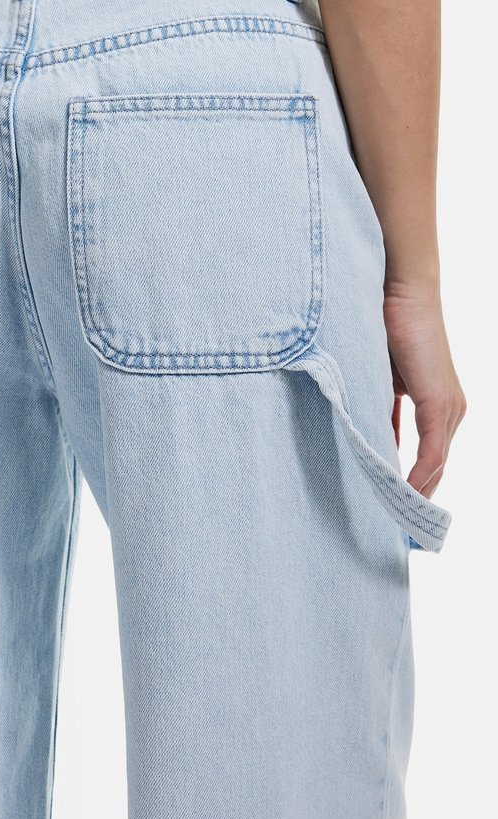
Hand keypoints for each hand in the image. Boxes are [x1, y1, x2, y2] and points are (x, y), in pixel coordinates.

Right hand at [383, 285, 465, 499]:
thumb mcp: (380, 380)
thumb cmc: (385, 327)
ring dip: (415, 493)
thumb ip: (380, 411)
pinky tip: (402, 494)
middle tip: (393, 525)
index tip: (393, 507)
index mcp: (439, 405)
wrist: (401, 292)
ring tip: (394, 517)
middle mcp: (452, 411)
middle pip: (436, 469)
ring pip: (436, 465)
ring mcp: (449, 408)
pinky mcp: (440, 403)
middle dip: (415, 498)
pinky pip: (432, 452)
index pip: (430, 457)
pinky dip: (418, 475)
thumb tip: (367, 440)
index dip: (413, 484)